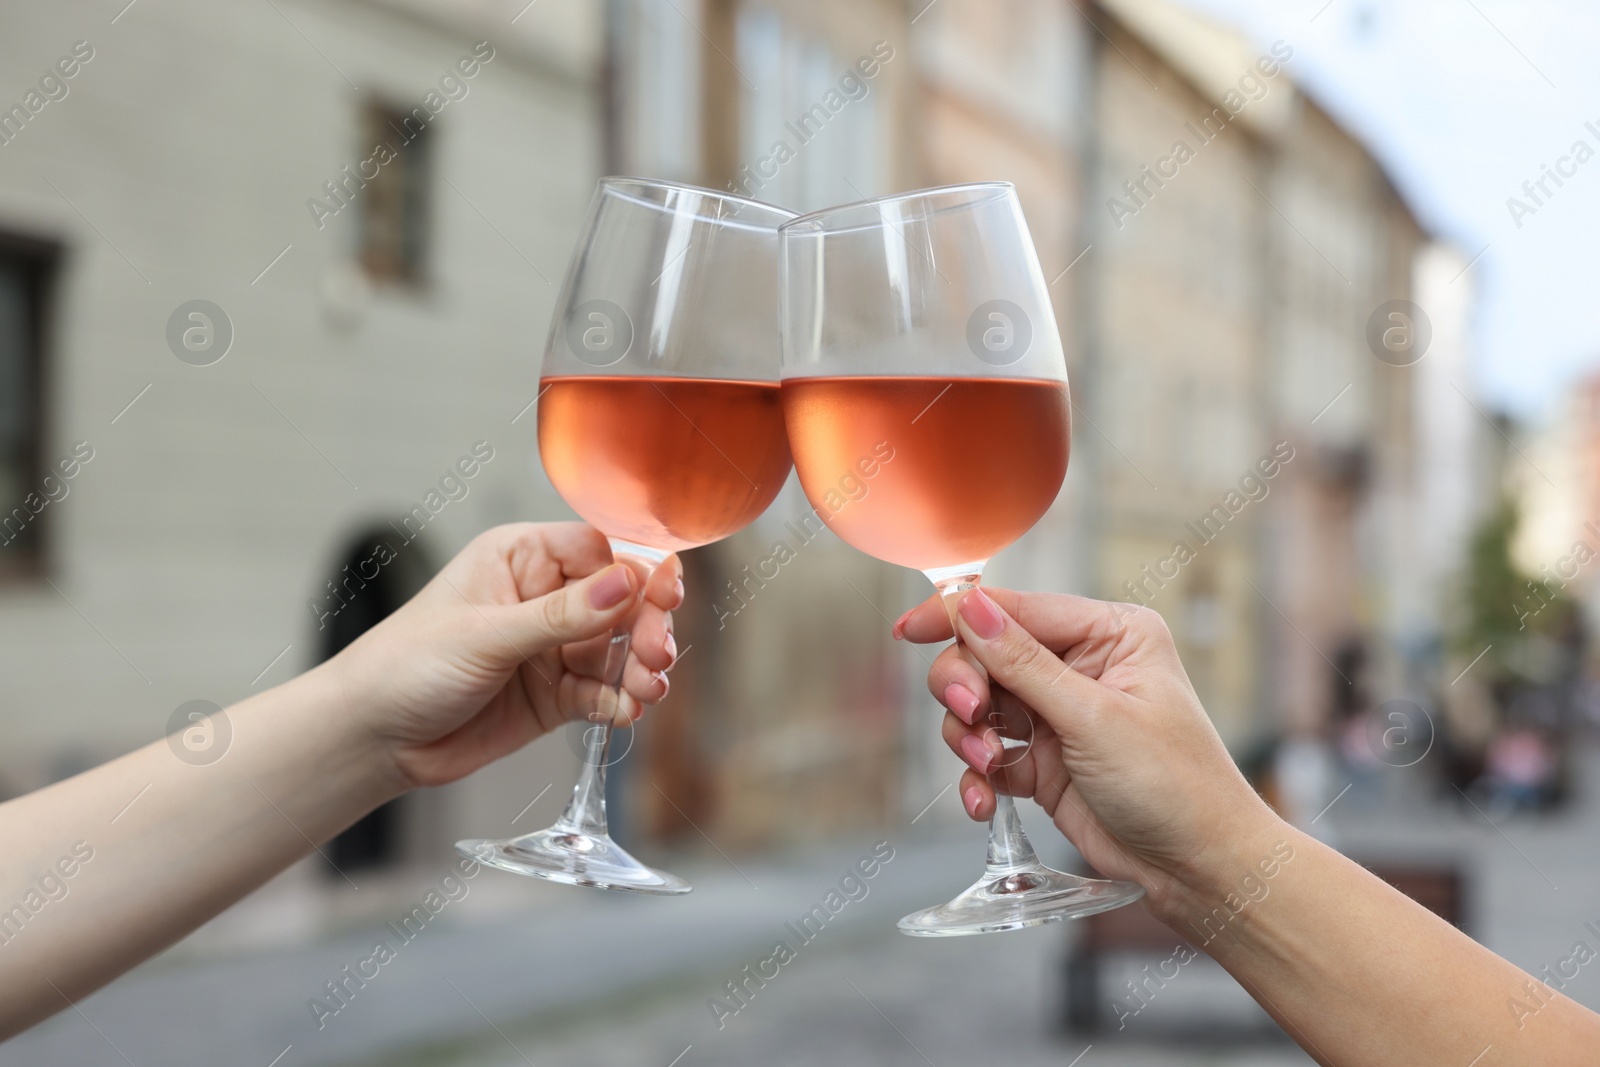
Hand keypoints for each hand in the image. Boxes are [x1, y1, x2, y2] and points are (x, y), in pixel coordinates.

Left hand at [329, 523, 680, 789]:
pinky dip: (618, 702)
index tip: (664, 596)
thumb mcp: (485, 635)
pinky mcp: (555, 695)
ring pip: (618, 650)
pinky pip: (602, 692)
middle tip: (655, 656)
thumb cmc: (405, 665)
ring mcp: (551, 648)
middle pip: (621, 601)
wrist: (372, 739)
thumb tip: (628, 582)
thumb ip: (562, 614)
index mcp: (521, 558)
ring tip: (646, 690)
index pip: (600, 550)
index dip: (637, 571)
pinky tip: (623, 711)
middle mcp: (543, 597)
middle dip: (644, 627)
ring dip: (638, 669)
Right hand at [899, 588, 1278, 919]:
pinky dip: (978, 775)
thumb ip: (1024, 663)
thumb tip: (972, 607)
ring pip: (979, 705)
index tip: (910, 630)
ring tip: (988, 764)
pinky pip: (987, 754)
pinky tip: (985, 800)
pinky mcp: (1043, 762)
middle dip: (966, 685)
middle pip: (986, 654)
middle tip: (970, 716)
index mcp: (1110, 634)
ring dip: (969, 736)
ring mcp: (1059, 715)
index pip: (1017, 608)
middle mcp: (1081, 666)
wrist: (1199, 869)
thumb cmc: (1176, 785)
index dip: (959, 616)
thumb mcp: (1095, 718)